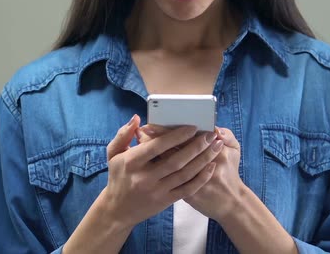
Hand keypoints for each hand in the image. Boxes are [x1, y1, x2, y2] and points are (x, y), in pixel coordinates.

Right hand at [103, 115, 222, 227]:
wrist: (117, 210)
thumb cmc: (117, 177)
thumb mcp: (113, 154)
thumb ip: (124, 134)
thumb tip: (137, 118)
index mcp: (132, 162)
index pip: (157, 146)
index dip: (176, 136)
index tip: (192, 127)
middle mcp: (145, 177)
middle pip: (175, 160)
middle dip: (196, 146)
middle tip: (210, 135)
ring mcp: (156, 191)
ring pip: (184, 174)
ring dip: (203, 160)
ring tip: (216, 146)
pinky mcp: (165, 201)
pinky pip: (187, 189)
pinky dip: (200, 178)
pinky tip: (211, 167)